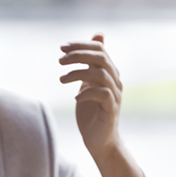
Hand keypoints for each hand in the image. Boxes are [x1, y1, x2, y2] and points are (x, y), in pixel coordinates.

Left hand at [59, 33, 121, 155]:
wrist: (99, 139)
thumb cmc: (91, 110)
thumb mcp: (87, 83)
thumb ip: (90, 64)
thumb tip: (98, 37)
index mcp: (109, 72)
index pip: (99, 50)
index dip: (81, 45)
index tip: (62, 47)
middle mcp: (115, 81)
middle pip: (101, 58)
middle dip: (78, 56)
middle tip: (60, 61)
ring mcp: (115, 95)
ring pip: (101, 74)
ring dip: (78, 73)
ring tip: (61, 79)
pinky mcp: (111, 109)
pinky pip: (103, 94)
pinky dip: (87, 93)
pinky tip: (75, 97)